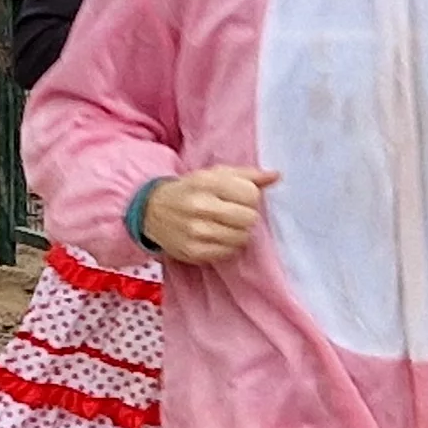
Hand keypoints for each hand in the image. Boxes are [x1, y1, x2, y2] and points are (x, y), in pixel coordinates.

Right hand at [140, 165, 276, 264]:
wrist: (151, 210)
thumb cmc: (189, 190)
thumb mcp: (213, 174)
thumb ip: (247, 175)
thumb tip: (277, 176)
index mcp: (207, 183)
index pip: (251, 195)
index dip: (250, 197)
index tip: (239, 197)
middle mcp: (200, 207)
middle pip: (249, 218)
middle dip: (246, 216)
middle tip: (234, 213)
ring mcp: (196, 232)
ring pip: (241, 238)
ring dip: (239, 232)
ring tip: (225, 225)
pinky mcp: (193, 252)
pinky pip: (228, 253)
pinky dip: (228, 246)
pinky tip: (217, 237)